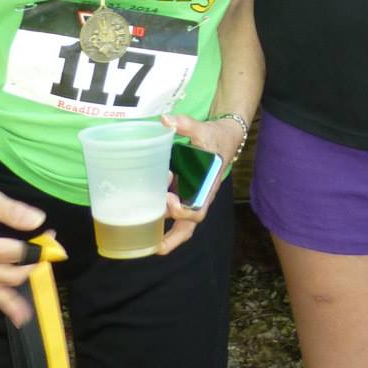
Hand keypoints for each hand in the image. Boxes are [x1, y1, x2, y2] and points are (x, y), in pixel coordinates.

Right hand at [0, 179, 46, 325]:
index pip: (16, 254)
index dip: (38, 248)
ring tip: (36, 309)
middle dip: (34, 265)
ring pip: (1, 291)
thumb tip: (38, 220)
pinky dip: (5, 304)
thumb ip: (14, 211)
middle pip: (12, 275)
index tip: (52, 237)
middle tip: (50, 249)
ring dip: (21, 294)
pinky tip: (19, 316)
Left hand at [154, 113, 242, 253]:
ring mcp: (191, 197)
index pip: (198, 210)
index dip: (184, 210)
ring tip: (145, 242)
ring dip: (166, 234)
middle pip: (189, 226)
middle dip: (173, 238)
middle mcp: (199, 197)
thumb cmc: (215, 137)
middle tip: (156, 248)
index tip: (169, 199)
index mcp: (207, 187)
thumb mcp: (203, 130)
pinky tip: (143, 221)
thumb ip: (186, 124)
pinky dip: (161, 218)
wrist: (225, 138)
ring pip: (181, 224)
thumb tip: (165, 120)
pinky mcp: (183, 193)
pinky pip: (173, 212)